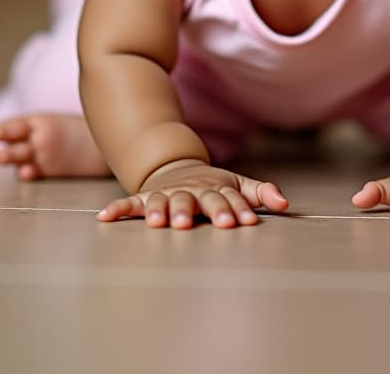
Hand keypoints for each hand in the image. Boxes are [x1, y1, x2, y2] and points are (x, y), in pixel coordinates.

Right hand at [96, 159, 288, 228]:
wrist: (176, 167)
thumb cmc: (212, 185)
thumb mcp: (238, 185)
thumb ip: (260, 193)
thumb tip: (285, 202)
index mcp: (215, 189)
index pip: (229, 200)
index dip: (236, 210)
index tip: (244, 222)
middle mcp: (192, 191)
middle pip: (198, 200)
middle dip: (201, 210)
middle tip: (201, 222)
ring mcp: (168, 194)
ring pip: (165, 201)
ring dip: (162, 209)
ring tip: (159, 222)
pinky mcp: (147, 198)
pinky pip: (130, 203)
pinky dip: (117, 209)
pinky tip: (104, 217)